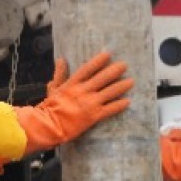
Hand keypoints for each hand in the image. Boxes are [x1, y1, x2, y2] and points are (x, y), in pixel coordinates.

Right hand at [14, 51, 134, 152]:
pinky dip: (119, 105)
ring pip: (110, 92)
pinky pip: (110, 109)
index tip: (108, 54)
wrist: (49, 126)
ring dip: (121, 86)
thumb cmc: (50, 108)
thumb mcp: (53, 88)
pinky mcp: (94, 116)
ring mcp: (90, 103)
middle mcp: (83, 91)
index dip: (98, 61)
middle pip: (102, 78)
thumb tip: (61, 59)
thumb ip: (59, 74)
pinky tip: (128, 101)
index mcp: (72, 84)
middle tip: (125, 65)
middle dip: (115, 71)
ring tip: (131, 81)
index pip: (88, 69)